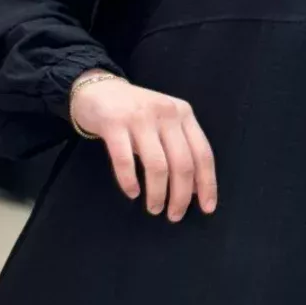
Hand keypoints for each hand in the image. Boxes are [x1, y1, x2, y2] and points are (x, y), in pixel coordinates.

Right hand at [71, 74, 216, 220]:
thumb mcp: (164, 123)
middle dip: (181, 195)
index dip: (207, 184)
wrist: (98, 88)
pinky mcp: (114, 123)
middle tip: (174, 215)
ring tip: (154, 208)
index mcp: (184, 114)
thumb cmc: (135, 112)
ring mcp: (140, 117)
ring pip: (157, 165)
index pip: (203, 153)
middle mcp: (166, 113)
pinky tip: (132, 193)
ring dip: (158, 193)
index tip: (207, 208)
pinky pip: (125, 160)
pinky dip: (129, 181)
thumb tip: (195, 188)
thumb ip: (180, 148)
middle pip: (182, 163)